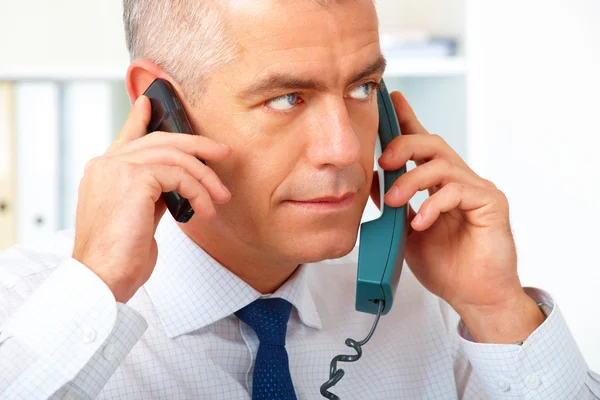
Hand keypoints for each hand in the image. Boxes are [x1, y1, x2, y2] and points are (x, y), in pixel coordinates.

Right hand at [72, 95, 231, 302]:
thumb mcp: (137, 218)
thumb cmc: (120, 256)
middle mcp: (106, 164)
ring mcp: (117, 168)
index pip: (127, 136)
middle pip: (160, 140)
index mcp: (103, 172)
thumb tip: (177, 183)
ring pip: (174, 155)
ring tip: (221, 196)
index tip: (151, 101)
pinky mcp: (133, 178)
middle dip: (196, 145)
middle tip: (222, 152)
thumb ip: (151, 193)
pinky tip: (205, 210)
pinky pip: (178, 174)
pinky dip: (198, 191)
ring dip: (204, 177)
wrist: (103, 277)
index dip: (140, 117)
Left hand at [374, 92, 543, 342]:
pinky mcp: (491, 204)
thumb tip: (371, 182)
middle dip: (403, 146)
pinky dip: (433, 204)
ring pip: (442, 164)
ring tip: (392, 201)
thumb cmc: (444, 266)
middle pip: (432, 144)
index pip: (422, 145)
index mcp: (439, 184)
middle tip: (383, 162)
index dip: (407, 120)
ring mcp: (477, 190)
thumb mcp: (405, 231)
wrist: (473, 297)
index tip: (391, 100)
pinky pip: (458, 190)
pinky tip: (420, 222)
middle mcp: (459, 180)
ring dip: (411, 180)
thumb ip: (394, 205)